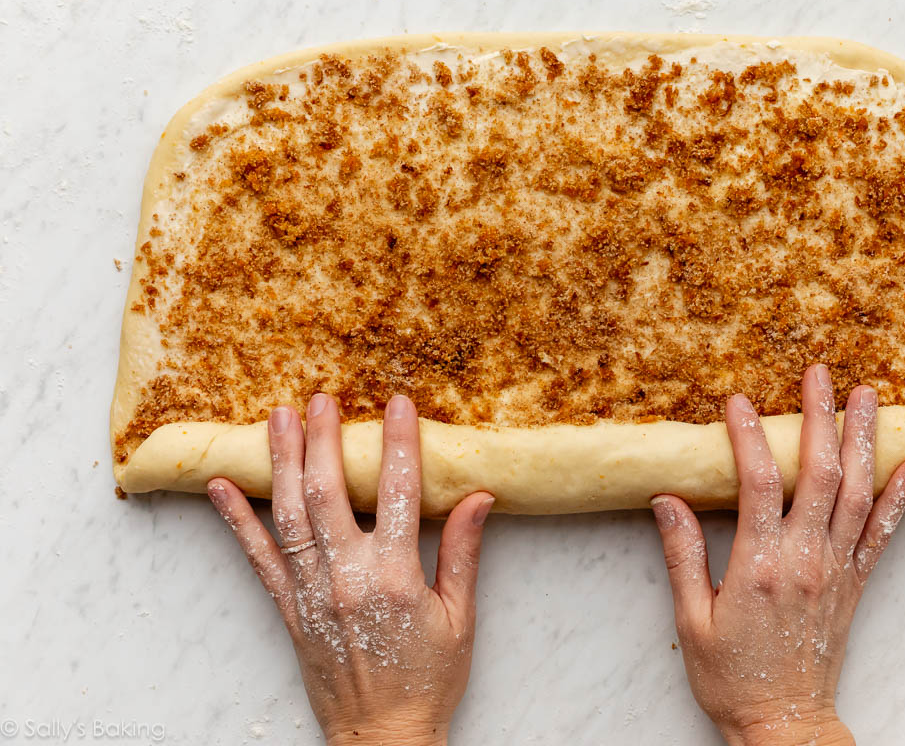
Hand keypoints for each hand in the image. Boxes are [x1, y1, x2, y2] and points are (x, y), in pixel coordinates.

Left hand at [207, 393, 494, 745]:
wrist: (381, 736)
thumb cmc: (428, 679)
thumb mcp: (460, 618)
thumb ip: (464, 554)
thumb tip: (478, 497)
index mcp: (395, 577)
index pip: (399, 494)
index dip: (398, 443)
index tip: (397, 403)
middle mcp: (346, 578)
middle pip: (328, 493)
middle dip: (322, 439)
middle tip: (320, 397)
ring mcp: (311, 593)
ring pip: (288, 515)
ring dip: (281, 462)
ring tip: (277, 418)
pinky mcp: (289, 610)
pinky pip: (257, 558)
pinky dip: (236, 520)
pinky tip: (222, 486)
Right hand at [650, 365, 904, 745]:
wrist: (784, 723)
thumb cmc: (731, 677)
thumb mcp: (691, 621)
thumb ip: (683, 556)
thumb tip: (667, 500)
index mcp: (759, 566)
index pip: (757, 485)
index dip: (748, 438)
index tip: (737, 402)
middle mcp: (805, 560)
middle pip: (818, 475)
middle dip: (818, 418)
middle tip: (819, 374)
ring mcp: (837, 571)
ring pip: (855, 493)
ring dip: (862, 440)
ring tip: (866, 396)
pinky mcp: (855, 585)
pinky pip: (882, 533)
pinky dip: (902, 497)